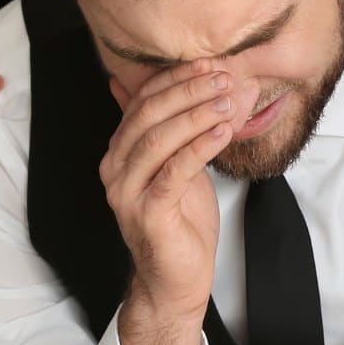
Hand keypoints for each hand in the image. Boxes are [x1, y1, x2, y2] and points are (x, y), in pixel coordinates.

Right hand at [101, 60, 245, 344]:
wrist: (174, 280)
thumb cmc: (179, 220)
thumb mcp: (178, 164)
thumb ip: (177, 127)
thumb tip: (194, 81)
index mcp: (120, 150)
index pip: (142, 99)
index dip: (176, 78)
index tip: (209, 63)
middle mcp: (115, 167)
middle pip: (149, 114)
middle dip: (188, 91)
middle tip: (223, 77)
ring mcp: (126, 191)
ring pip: (159, 139)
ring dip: (196, 114)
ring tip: (228, 100)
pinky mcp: (147, 213)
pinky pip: (175, 171)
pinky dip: (200, 146)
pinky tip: (222, 131)